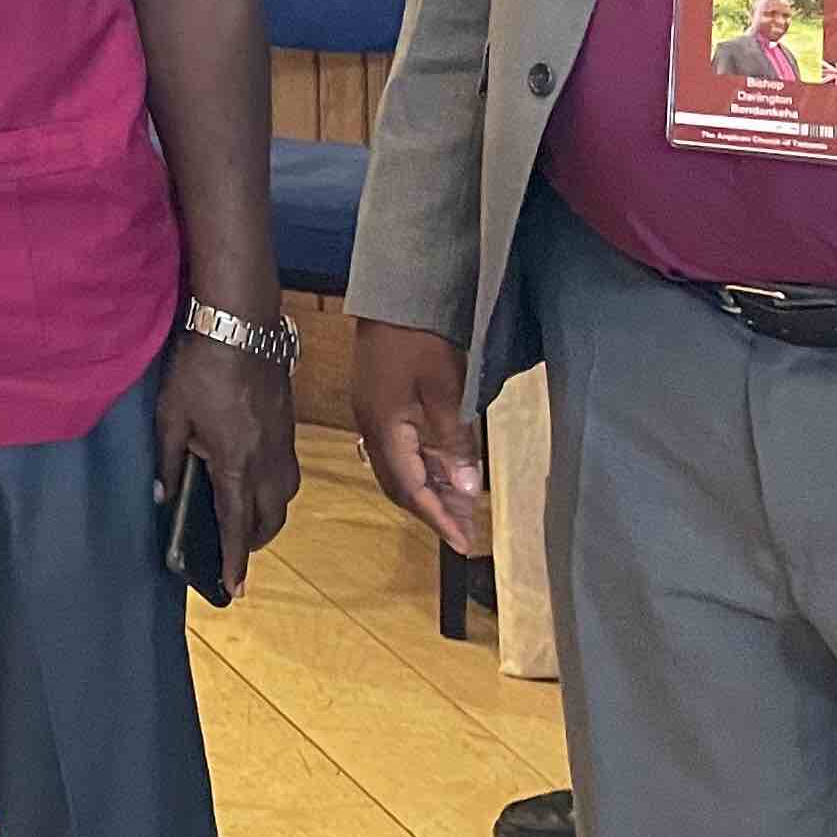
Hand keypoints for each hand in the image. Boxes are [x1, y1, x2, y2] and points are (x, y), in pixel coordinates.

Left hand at [154, 330, 299, 599]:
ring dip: (267, 515)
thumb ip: (167, 459)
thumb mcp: (171, 415)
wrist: (241, 324)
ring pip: (283, 498)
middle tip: (234, 551)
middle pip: (269, 519)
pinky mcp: (288, 426)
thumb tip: (162, 496)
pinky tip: (253, 478)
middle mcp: (267, 461)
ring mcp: (282, 444)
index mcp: (236, 463)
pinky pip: (286, 473)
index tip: (235, 590)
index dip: (236, 560)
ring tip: (244, 518)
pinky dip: (273, 488)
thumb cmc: (200, 368)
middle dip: (253, 542)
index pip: (238, 525)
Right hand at [350, 321, 486, 553]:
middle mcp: (370, 426)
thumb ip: (454, 441)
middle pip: (398, 483)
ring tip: (461, 503)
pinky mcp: (376, 400)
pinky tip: (443, 466)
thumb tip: (466, 489)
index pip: (410, 488)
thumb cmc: (422, 339)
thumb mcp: (445, 390)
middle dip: (432, 508)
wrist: (395, 294)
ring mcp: (370, 412)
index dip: (437, 517)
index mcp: (383, 427)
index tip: (463, 542)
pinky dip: (422, 464)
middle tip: (467, 528)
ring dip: (428, 487)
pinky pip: (397, 447)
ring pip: (397, 466)